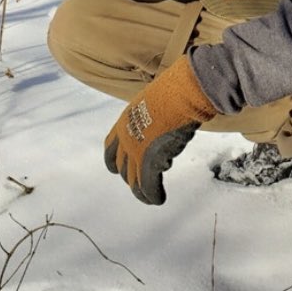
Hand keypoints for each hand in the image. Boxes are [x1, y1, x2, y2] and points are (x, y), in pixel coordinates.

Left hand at [104, 57, 216, 204]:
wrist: (181, 93)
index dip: (115, 160)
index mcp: (124, 121)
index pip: (111, 148)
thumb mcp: (154, 101)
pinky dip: (153, 196)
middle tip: (139, 184)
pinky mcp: (149, 163)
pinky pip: (148, 186)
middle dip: (129, 177)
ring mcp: (136, 151)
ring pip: (133, 181)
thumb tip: (165, 118)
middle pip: (122, 167)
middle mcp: (125, 138)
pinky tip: (159, 199)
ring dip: (141, 192)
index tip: (118, 168)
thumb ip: (152, 115)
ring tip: (149, 198)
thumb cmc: (175, 91)